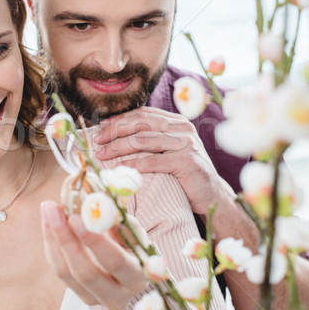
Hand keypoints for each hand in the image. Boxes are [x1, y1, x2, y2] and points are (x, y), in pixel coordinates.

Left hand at [40, 200, 146, 309]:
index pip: (115, 262)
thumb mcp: (131, 230)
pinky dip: (51, 244)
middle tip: (56, 212)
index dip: (95, 241)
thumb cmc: (131, 242)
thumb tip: (99, 199)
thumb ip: (117, 218)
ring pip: (67, 272)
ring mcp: (94, 298)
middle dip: (67, 240)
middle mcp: (118, 296)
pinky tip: (48, 221)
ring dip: (54, 238)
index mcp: (137, 277)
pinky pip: (58, 270)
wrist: (126, 262)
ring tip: (49, 209)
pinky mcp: (77, 293)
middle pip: (87, 273)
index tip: (76, 218)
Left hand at [93, 107, 234, 215]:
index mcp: (177, 122)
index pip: (143, 114)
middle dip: (115, 131)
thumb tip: (116, 135)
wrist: (211, 194)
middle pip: (141, 124)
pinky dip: (133, 164)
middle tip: (96, 140)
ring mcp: (186, 143)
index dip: (120, 119)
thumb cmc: (184, 174)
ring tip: (102, 154)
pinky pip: (153, 161)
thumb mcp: (169, 151)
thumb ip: (151, 139)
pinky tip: (119, 167)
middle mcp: (182, 128)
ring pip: (143, 141)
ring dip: (118, 147)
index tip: (101, 127)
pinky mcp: (186, 161)